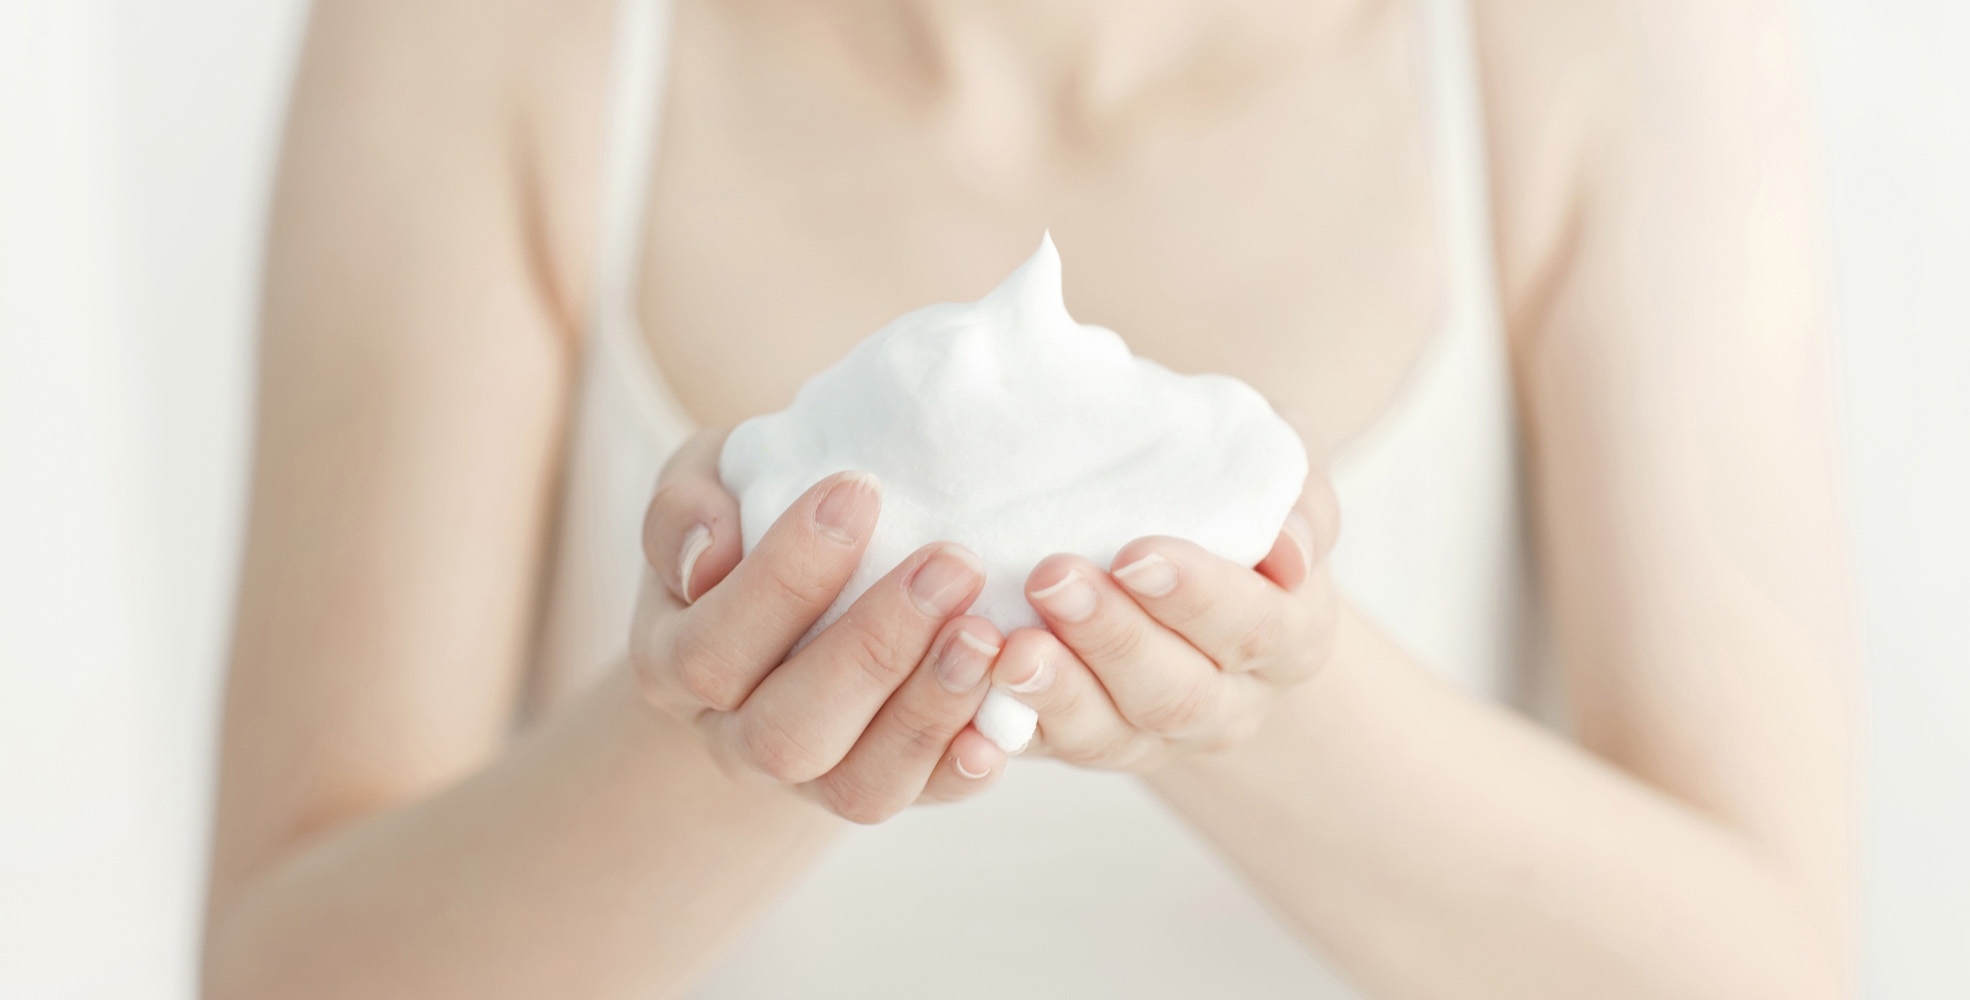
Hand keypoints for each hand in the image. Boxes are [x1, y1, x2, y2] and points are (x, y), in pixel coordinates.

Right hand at [630, 430, 1008, 822]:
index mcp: (670, 665)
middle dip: (875, 647)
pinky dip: (962, 767)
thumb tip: (709, 555)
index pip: (714, 648)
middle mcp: (732, 740)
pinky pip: (922, 797)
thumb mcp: (700, 488)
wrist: (786, 600)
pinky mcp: (881, 785)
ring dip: (928, 710)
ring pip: (858, 785)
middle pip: (787, 733)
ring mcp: (809, 782)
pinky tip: (1000, 720)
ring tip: (987, 633)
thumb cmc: (745, 520)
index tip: (860, 489)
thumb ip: (684, 510)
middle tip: (953, 564)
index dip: (785, 576)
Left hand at [992, 468, 1339, 771]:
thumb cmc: (1228, 492)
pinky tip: (971, 688)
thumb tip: (1290, 545)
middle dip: (1113, 639)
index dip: (1199, 597)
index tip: (1134, 553)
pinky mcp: (1078, 742)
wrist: (1169, 535)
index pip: (1257, 628)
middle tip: (1051, 579)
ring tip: (1007, 647)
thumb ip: (1296, 495)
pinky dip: (1004, 725)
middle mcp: (1229, 703)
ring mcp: (1151, 734)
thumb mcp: (1279, 470)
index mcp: (1291, 637)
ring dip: (1057, 692)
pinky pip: (1042, 749)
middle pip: (1179, 694)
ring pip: (1110, 735)